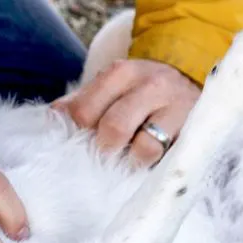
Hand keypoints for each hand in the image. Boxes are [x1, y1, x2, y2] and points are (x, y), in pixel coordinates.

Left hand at [52, 59, 199, 165]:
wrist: (188, 83)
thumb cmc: (138, 95)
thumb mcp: (109, 90)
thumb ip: (78, 105)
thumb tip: (48, 123)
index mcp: (120, 73)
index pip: (84, 111)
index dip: (76, 136)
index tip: (77, 148)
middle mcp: (150, 84)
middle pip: (113, 128)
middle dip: (104, 151)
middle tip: (102, 162)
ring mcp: (176, 107)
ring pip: (144, 147)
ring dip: (131, 163)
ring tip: (126, 165)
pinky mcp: (194, 129)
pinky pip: (168, 158)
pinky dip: (153, 167)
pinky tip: (146, 168)